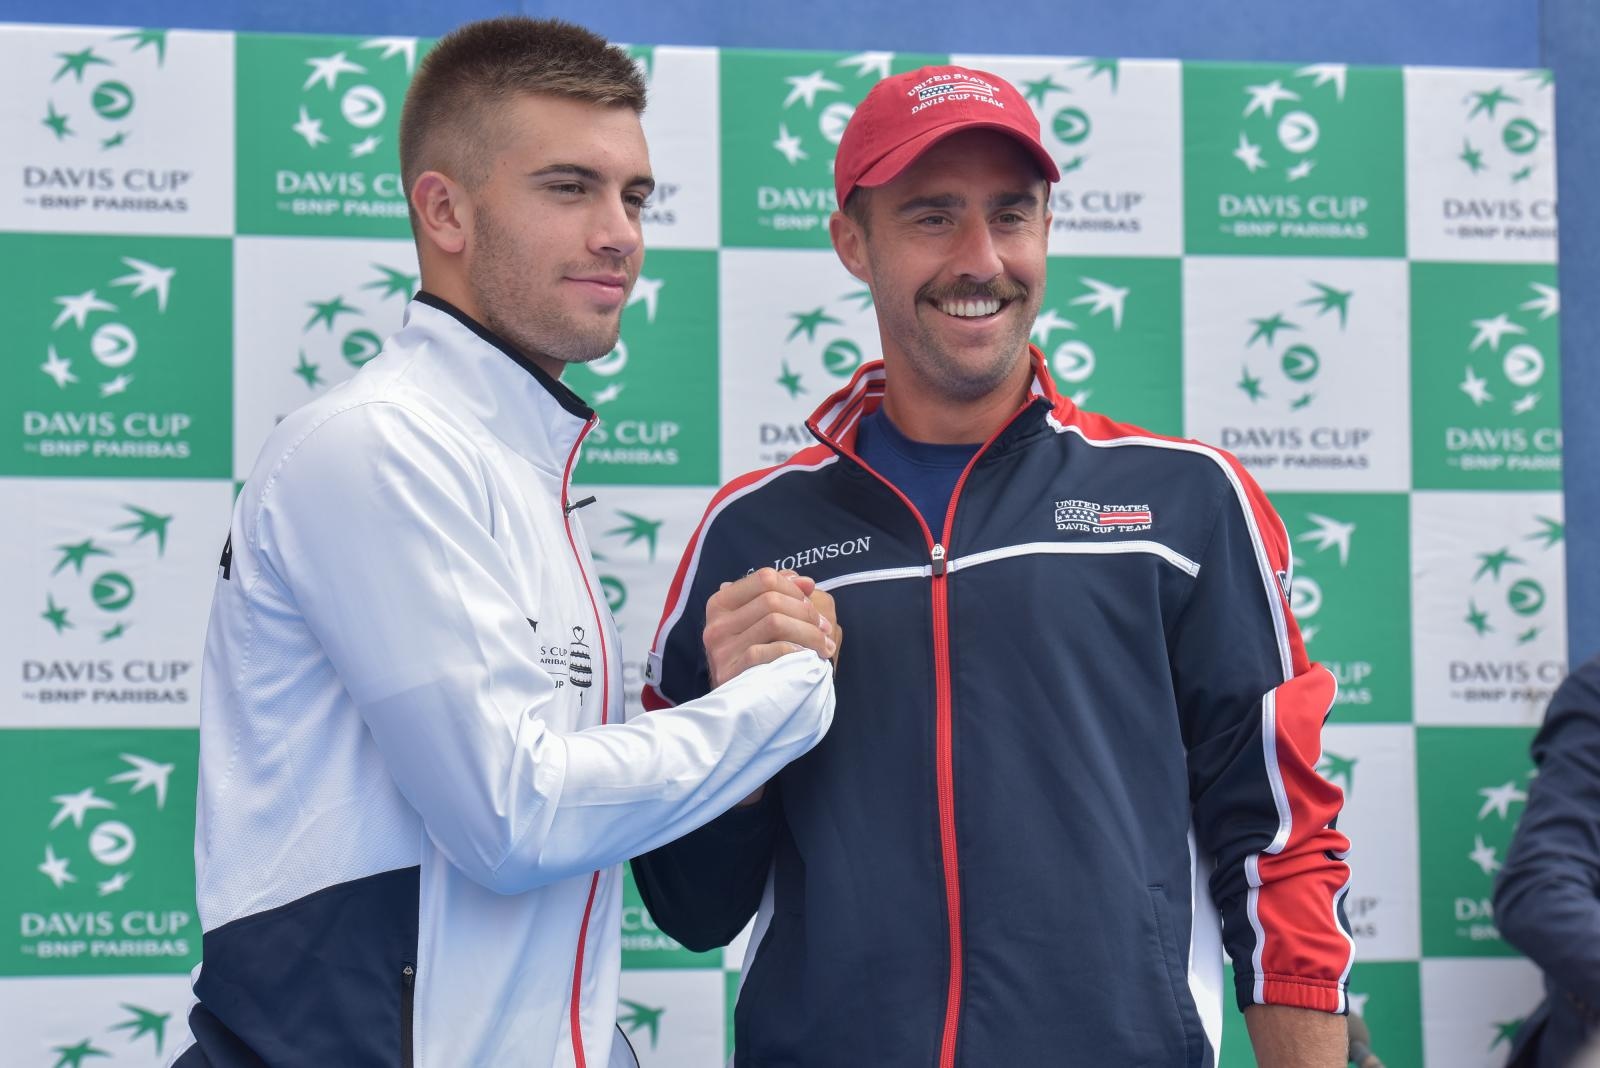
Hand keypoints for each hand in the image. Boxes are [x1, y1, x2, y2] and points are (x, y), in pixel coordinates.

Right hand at [704, 568, 836, 688]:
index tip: (813, 604)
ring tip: (823, 646)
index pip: (764, 578)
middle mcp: (716, 624)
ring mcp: (721, 649)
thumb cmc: (754, 657)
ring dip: (808, 633)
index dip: (795, 589)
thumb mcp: (761, 621)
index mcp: (721, 603)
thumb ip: (781, 595)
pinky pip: (768, 651)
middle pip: (772, 600)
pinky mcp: (730, 672)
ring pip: (774, 622)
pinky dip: (793, 651)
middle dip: (807, 613)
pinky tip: (805, 658)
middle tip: (825, 629)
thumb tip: (806, 582)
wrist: (738, 704)